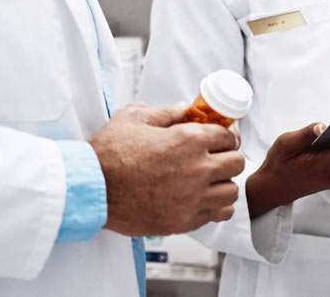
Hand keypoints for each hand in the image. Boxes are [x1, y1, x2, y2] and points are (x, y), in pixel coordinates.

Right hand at [90, 102, 245, 236]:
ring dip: (223, 184)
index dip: (224, 135)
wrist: (92, 188)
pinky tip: (201, 199)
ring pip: (232, 192)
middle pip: (237, 163)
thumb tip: (184, 109)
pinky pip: (218, 214)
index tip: (218, 139)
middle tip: (214, 158)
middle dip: (227, 157)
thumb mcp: (134, 118)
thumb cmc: (109, 153)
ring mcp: (193, 197)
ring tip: (209, 181)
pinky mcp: (185, 220)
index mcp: (188, 139)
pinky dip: (215, 207)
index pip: (228, 136)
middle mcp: (197, 168)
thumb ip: (165, 113)